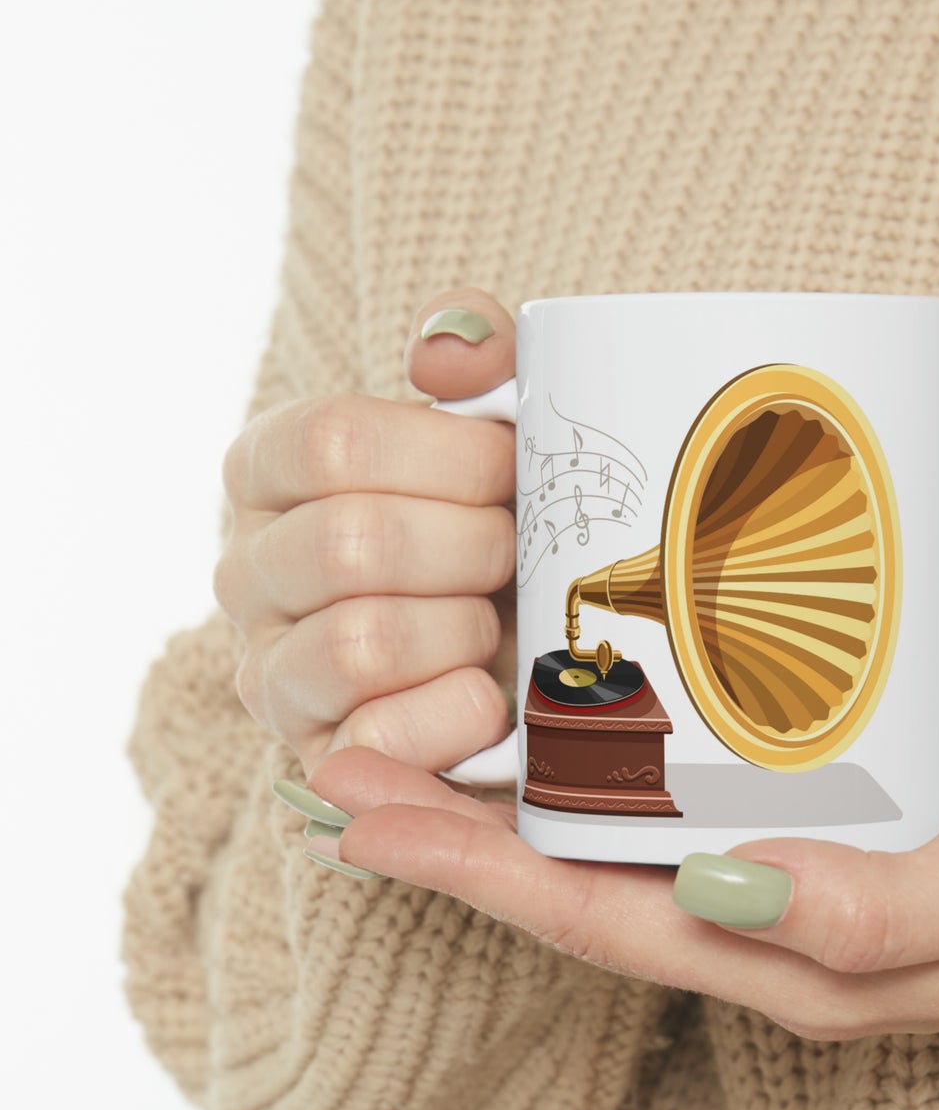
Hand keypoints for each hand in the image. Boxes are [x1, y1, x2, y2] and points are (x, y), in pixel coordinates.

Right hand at [215, 288, 518, 777]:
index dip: (451, 457)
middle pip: (353, 544)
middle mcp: (246, 571)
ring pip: (361, 643)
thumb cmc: (501, 519)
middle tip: (516, 552)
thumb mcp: (498, 421)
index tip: (512, 469)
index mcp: (268, 470)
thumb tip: (445, 354)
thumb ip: (477, 352)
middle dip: (473, 547)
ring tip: (494, 622)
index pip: (333, 441)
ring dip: (465, 629)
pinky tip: (490, 693)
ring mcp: (271, 672)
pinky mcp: (318, 757)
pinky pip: (381, 738)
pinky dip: (460, 713)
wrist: (521, 643)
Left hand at [297, 743, 938, 1038]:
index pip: (599, 921)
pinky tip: (560, 722)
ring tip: (411, 741)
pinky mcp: (809, 824)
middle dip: (454, 835)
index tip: (367, 817)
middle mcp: (764, 929)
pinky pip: (673, 811)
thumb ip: (872, 909)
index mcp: (792, 961)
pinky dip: (595, 773)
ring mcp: (780, 880)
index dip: (476, 872)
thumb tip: (727, 891)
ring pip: (611, 850)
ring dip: (506, 801)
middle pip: (576, 887)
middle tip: (343, 765)